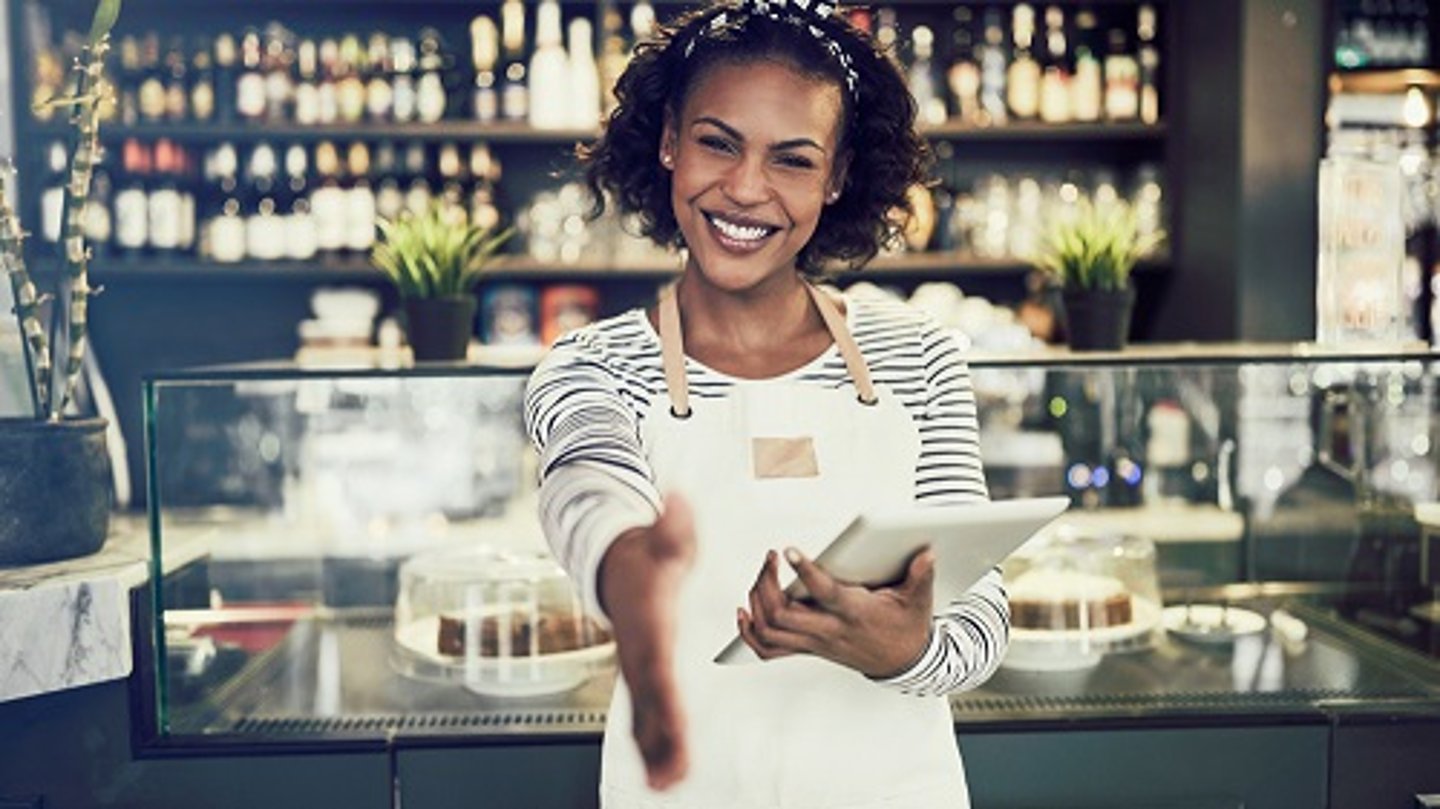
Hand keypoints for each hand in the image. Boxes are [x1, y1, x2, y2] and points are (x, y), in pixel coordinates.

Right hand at [598, 493, 695, 790]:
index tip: (674, 726)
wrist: (613, 559)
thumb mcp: (664, 535)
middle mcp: (638, 652)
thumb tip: (678, 501)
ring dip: (653, 751)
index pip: (656, 666)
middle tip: (670, 777)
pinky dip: (649, 741)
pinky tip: (661, 768)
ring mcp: (636, 665)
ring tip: (667, 786)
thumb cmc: (646, 552)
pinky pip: (643, 712)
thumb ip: (673, 524)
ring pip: (642, 715)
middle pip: (647, 703)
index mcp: (649, 625)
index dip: (663, 698)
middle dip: (658, 741)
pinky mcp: (640, 671)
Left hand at [737, 546, 934, 678]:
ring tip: (763, 574)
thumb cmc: (906, 628)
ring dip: (757, 601)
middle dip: (767, 583)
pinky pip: (769, 648)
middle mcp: (829, 631)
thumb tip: (926, 554)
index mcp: (854, 614)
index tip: (789, 551)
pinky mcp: (809, 649)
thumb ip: (921, 576)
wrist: (903, 663)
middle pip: (782, 614)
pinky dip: (750, 632)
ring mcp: (815, 643)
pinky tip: (746, 611)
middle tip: (771, 558)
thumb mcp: (918, 600)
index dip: (804, 572)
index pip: (824, 594)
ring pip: (769, 630)